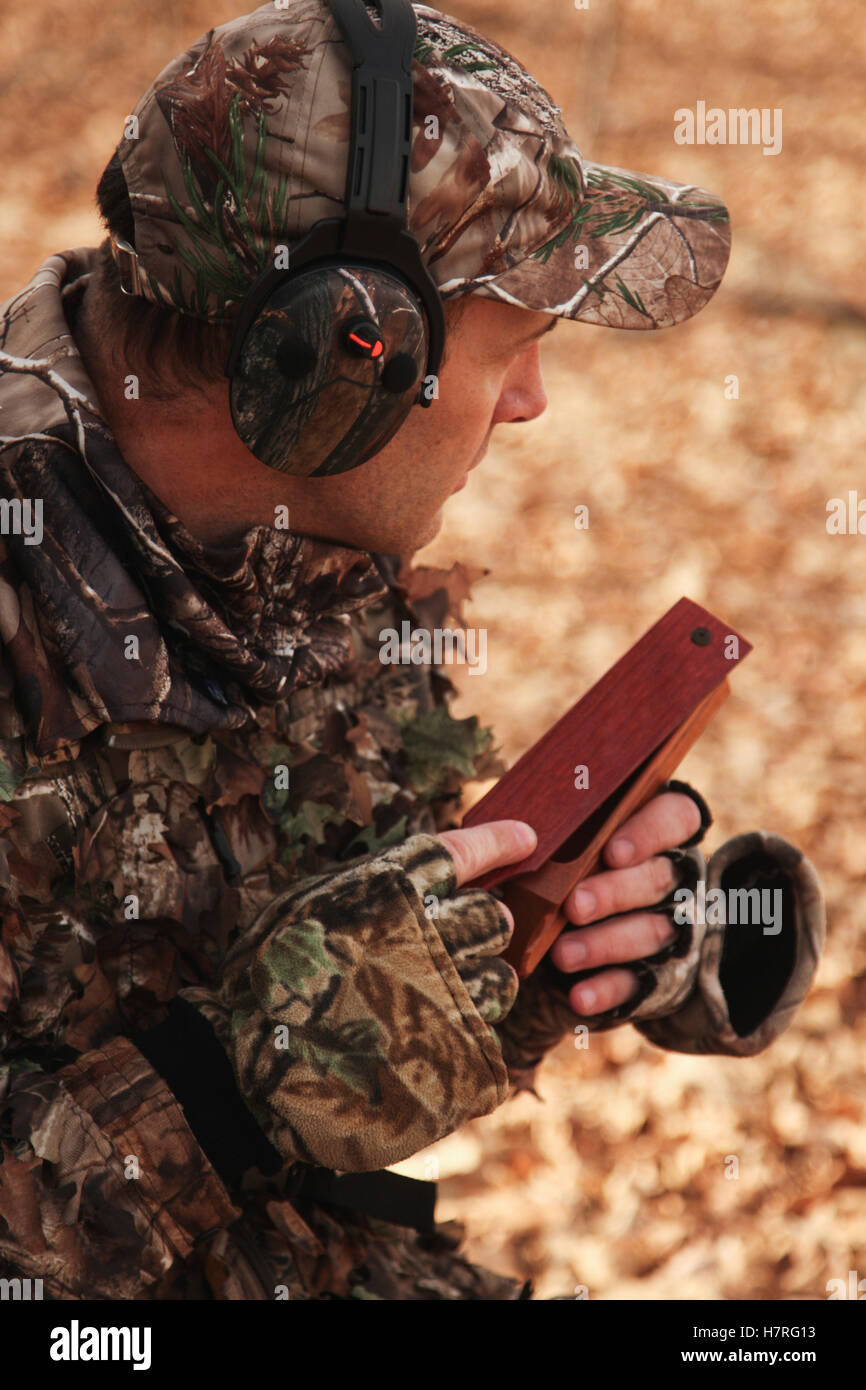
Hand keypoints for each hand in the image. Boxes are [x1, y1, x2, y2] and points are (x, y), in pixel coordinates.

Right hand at [175, 822, 536, 1172]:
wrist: (244, 1075)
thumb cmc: (266, 983)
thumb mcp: (306, 907)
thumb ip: (367, 890)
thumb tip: (417, 880)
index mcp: (387, 890)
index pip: (466, 852)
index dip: (500, 842)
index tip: (525, 838)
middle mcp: (426, 935)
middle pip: (496, 917)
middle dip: (484, 928)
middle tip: (454, 946)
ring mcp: (446, 999)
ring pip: (502, 980)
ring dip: (480, 987)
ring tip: (437, 1002)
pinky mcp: (459, 1059)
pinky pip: (487, 1040)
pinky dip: (464, 1044)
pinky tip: (425, 1052)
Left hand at [549, 791, 700, 1015]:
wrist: (590, 931)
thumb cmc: (573, 863)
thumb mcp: (575, 841)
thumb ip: (566, 832)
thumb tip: (518, 829)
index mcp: (660, 830)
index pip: (676, 817)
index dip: (650, 832)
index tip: (612, 852)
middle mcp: (673, 877)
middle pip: (659, 878)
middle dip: (615, 892)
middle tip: (574, 905)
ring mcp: (669, 927)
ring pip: (651, 931)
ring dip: (604, 943)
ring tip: (562, 954)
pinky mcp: (656, 975)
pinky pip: (637, 983)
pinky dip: (606, 990)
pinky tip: (579, 997)